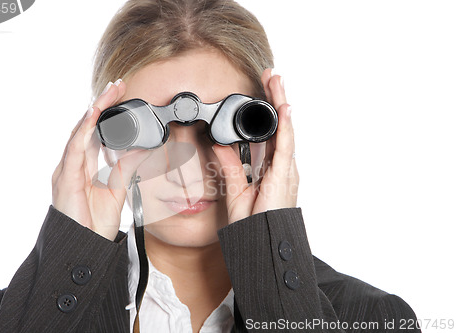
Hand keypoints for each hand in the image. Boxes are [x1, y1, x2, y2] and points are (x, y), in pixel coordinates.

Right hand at [51, 80, 148, 239]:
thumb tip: (142, 149)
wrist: (85, 249)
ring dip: (94, 111)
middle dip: (101, 104)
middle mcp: (73, 164)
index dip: (106, 113)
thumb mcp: (118, 189)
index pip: (95, 132)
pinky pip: (74, 150)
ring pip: (79, 133)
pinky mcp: (65, 179)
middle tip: (117, 85)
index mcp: (85, 166)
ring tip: (107, 93)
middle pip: (86, 127)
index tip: (121, 95)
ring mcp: (67, 170)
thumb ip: (126, 168)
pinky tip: (92, 116)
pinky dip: (83, 131)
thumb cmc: (95, 223)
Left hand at [212, 69, 298, 223]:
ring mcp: (286, 169)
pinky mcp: (285, 175)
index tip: (260, 91)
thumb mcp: (235, 189)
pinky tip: (285, 108)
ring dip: (281, 104)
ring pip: (285, 129)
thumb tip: (218, 144)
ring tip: (276, 81)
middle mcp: (282, 165)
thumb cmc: (253, 223)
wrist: (261, 244)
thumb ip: (229, 165)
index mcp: (272, 168)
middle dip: (275, 99)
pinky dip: (286, 126)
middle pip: (280, 125)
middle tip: (271, 76)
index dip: (267, 111)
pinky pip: (286, 146)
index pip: (270, 132)